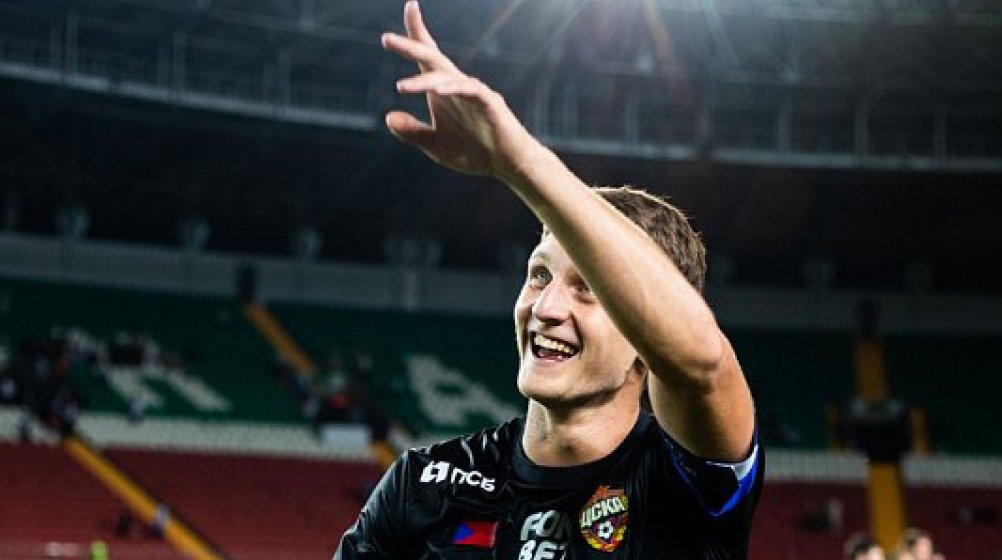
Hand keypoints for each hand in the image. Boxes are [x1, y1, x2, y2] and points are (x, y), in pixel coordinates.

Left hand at [381, 1, 531, 177]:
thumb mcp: (434, 145)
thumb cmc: (473, 151)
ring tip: (402, 87)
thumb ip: (412, 132)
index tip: (409, 6)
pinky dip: (455, 89)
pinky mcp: (490, 103)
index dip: (415, 33)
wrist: (506, 164)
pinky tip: (439, 91)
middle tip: (386, 39)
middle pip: (432, 59)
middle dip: (410, 46)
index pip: (427, 57)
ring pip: (447, 77)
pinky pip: (471, 91)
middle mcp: (456, 85)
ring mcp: (473, 92)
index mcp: (442, 90)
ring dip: (424, 81)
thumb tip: (387, 116)